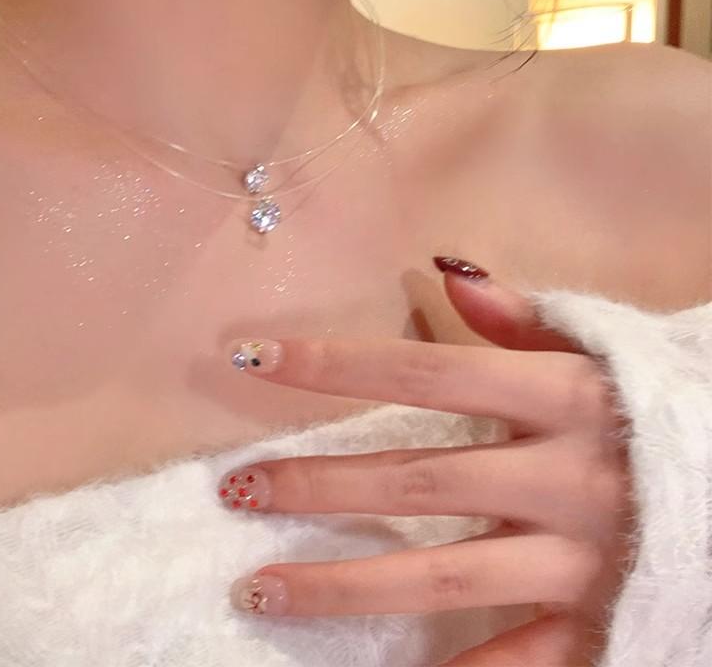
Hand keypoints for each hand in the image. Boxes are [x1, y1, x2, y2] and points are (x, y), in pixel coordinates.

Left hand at [220, 258, 631, 665]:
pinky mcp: (598, 626)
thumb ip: (522, 317)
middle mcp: (562, 476)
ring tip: (258, 589)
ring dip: (343, 585)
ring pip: (440, 577)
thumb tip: (446, 268)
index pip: (422, 370)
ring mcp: (577, 559)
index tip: (255, 358)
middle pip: (416, 479)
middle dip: (318, 485)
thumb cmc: (658, 410)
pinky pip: (516, 662)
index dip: (333, 364)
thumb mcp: (599, 354)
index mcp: (560, 397)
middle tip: (238, 490)